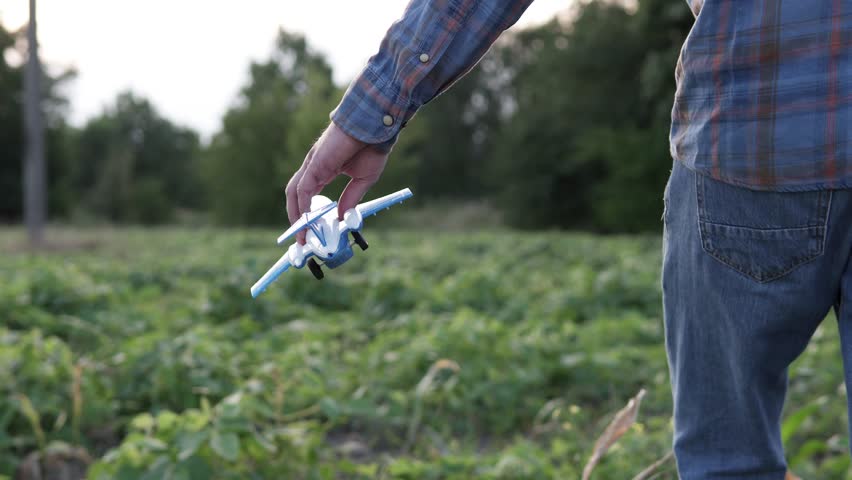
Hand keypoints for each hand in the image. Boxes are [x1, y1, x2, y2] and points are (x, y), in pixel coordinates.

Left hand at [285, 122, 388, 243]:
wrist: (375, 126)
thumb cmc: (372, 146)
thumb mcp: (363, 179)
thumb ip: (350, 198)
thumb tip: (343, 217)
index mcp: (323, 169)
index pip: (308, 194)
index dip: (307, 213)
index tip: (310, 231)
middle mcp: (314, 167)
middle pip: (295, 195)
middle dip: (296, 218)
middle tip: (302, 239)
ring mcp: (313, 164)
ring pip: (294, 193)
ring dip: (295, 215)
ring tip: (302, 235)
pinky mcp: (316, 164)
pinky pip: (303, 189)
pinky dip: (303, 206)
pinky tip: (307, 221)